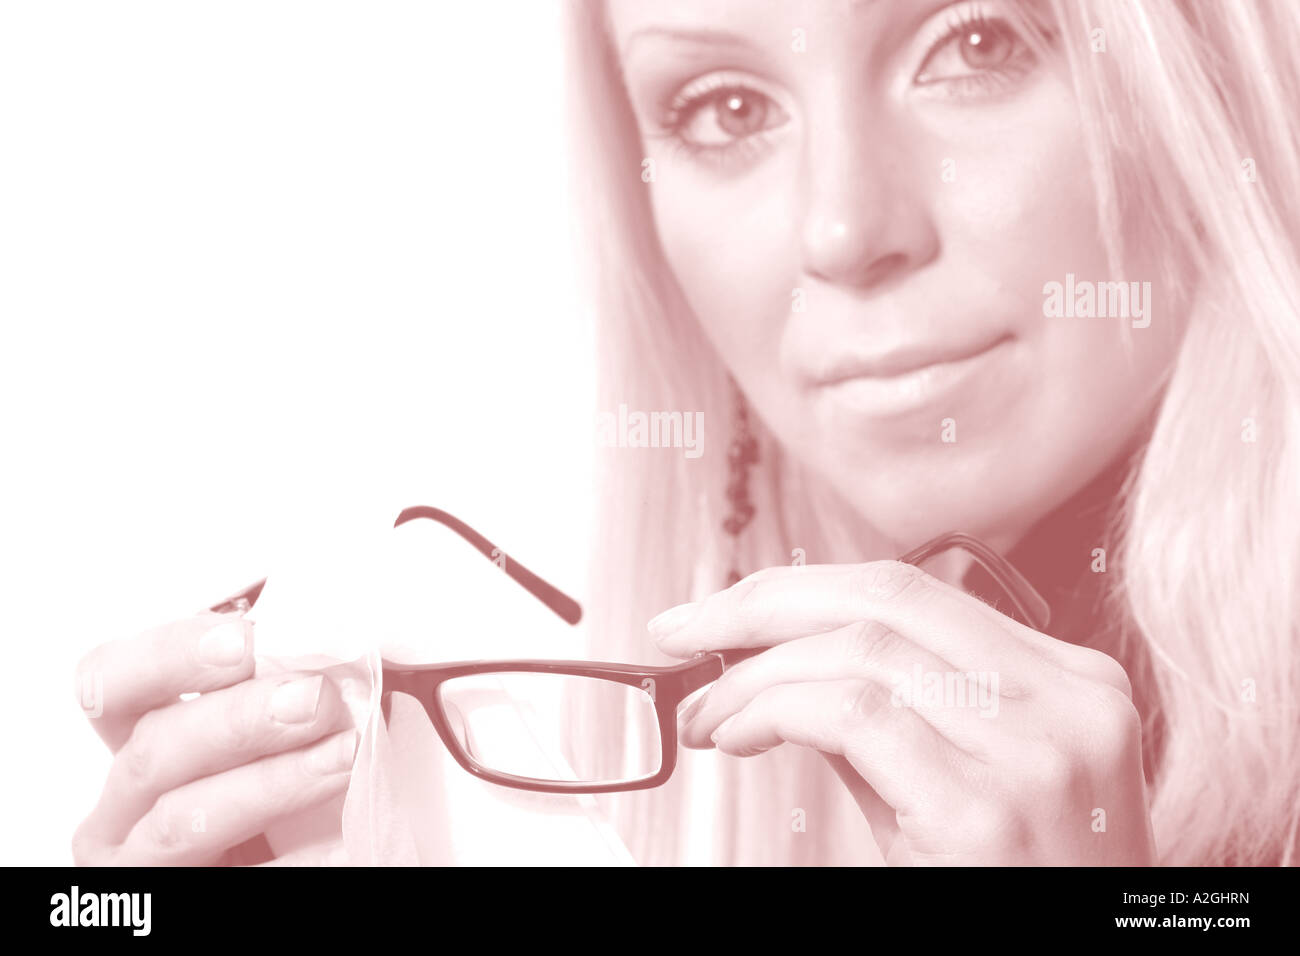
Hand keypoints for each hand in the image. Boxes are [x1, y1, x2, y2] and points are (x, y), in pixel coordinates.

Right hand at [72, 611, 356, 865]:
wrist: (310, 865)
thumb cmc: (294, 803)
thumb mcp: (281, 738)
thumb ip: (291, 691)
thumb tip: (342, 655)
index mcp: (145, 744)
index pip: (114, 684)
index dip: (168, 655)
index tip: (245, 640)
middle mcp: (125, 806)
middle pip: (154, 747)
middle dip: (239, 718)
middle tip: (316, 699)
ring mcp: (143, 865)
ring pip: (182, 819)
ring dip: (269, 783)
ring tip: (343, 757)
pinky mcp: (181, 908)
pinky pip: (242, 885)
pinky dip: (298, 861)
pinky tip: (345, 842)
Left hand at [652, 561, 1156, 864]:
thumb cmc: (1007, 885)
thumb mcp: (960, 784)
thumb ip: (881, 712)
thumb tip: (766, 662)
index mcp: (1070, 682)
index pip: (911, 594)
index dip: (800, 591)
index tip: (725, 610)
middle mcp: (1067, 703)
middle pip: (885, 598)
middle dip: (761, 603)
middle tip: (683, 629)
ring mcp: (1035, 754)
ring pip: (860, 651)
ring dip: (753, 676)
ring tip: (707, 713)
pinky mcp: (986, 812)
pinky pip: (853, 717)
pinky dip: (772, 711)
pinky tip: (738, 735)